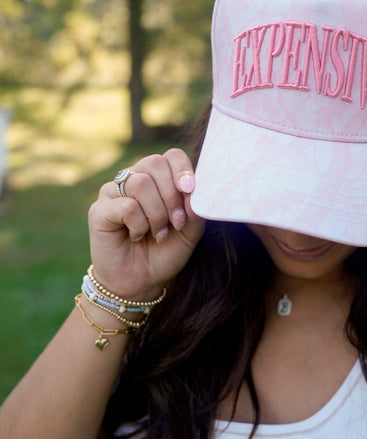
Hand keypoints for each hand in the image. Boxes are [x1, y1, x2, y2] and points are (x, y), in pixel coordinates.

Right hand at [88, 149, 204, 299]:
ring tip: (158, 233)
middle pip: (154, 163)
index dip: (183, 169)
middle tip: (176, 223)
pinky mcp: (99, 210)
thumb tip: (193, 191)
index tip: (190, 191)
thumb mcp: (190, 231)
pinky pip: (126, 205)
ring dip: (157, 213)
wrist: (141, 282)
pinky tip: (136, 236)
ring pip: (140, 183)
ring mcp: (113, 192)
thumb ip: (195, 209)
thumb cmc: (165, 253)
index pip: (171, 156)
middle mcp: (133, 179)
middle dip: (171, 195)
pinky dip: (139, 224)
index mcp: (157, 179)